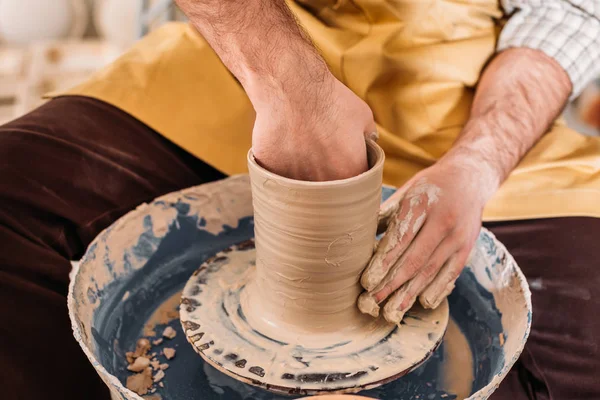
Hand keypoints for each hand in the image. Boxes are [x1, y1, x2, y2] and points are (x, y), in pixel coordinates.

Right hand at [250, 72, 375, 180]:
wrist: (291, 87)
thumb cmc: (329, 99)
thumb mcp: (362, 116)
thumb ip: (368, 137)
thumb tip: (369, 143)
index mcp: (349, 174)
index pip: (354, 192)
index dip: (349, 183)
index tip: (345, 173)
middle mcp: (322, 184)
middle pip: (326, 197)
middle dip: (327, 184)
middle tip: (322, 163)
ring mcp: (293, 181)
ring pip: (300, 190)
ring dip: (303, 178)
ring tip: (303, 153)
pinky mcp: (270, 173)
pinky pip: (277, 177)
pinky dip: (281, 168)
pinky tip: (284, 149)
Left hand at [357, 154, 497, 323]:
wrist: (470, 177)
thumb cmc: (429, 186)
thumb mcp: (406, 191)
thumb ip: (386, 214)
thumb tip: (360, 238)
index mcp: (421, 204)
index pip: (399, 239)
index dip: (382, 263)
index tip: (365, 282)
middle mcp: (442, 222)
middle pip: (413, 260)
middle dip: (391, 284)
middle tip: (372, 303)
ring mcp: (458, 238)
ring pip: (431, 271)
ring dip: (410, 294)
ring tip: (391, 312)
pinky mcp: (467, 249)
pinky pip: (450, 274)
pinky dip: (436, 290)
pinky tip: (422, 303)